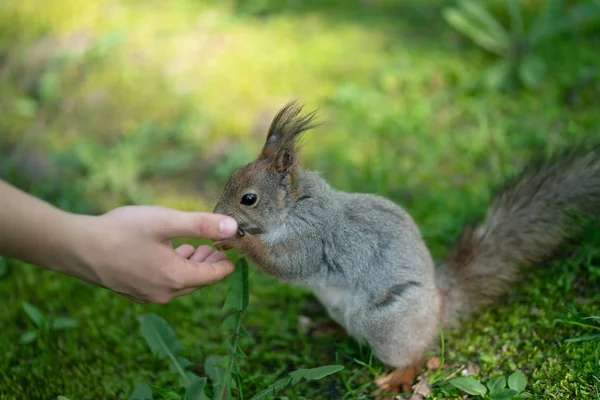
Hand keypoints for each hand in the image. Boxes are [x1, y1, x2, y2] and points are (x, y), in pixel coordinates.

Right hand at [66, 206, 238, 302]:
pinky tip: (172, 252)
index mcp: (176, 278)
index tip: (234, 250)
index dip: (226, 262)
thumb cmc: (122, 231)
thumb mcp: (166, 222)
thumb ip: (201, 225)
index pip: (213, 275)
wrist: (77, 248)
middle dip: (211, 262)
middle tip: (219, 246)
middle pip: (198, 280)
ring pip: (181, 282)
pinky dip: (175, 269)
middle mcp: (164, 293)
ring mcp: (148, 295)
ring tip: (199, 246)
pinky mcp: (135, 291)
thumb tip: (233, 227)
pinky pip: (164, 283)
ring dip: (193, 265)